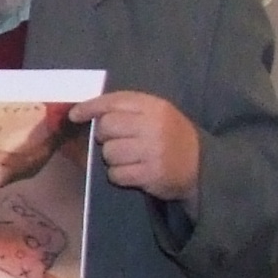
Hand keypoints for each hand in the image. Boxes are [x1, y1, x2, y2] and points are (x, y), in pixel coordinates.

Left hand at [73, 90, 201, 203]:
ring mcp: (152, 151)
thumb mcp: (157, 113)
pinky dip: (118, 175)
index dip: (90, 107)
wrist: (202, 165)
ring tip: (128, 158)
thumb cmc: (171, 136)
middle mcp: (153, 126)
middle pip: (106, 127)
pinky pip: (116, 174)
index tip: (75, 115)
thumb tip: (85, 111)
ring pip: (108, 153)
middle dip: (104, 136)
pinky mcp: (151, 174)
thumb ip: (128, 109)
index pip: (113, 101)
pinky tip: (131, 172)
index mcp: (154, 106)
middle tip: (117, 141)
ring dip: (111, 158)